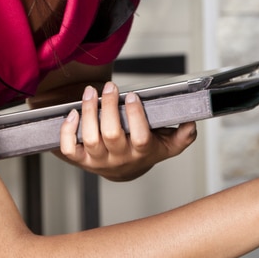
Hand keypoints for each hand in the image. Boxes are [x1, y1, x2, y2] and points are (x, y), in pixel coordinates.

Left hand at [57, 81, 196, 180]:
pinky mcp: (80, 160)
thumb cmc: (144, 151)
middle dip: (109, 108)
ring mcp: (97, 160)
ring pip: (89, 139)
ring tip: (91, 92)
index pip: (141, 138)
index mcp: (141, 153)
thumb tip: (191, 123)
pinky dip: (67, 131)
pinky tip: (72, 113)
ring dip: (88, 113)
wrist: (124, 170)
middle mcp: (119, 158)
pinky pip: (69, 149)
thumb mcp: (167, 145)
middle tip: (110, 87)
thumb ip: (182, 136)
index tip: (134, 95)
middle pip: (111, 135)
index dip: (136, 116)